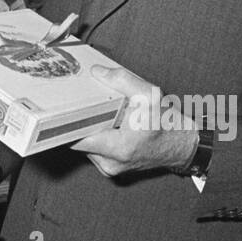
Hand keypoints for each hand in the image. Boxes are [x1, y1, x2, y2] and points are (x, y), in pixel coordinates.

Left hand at [70, 66, 197, 176]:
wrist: (181, 145)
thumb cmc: (168, 124)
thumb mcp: (150, 95)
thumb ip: (122, 80)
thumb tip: (97, 72)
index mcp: (120, 147)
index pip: (76, 139)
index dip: (65, 122)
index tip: (60, 109)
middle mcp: (111, 162)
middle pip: (77, 140)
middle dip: (78, 121)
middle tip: (81, 105)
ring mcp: (109, 168)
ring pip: (84, 145)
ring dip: (88, 129)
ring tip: (98, 115)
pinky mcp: (110, 168)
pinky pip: (92, 150)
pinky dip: (95, 136)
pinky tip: (105, 125)